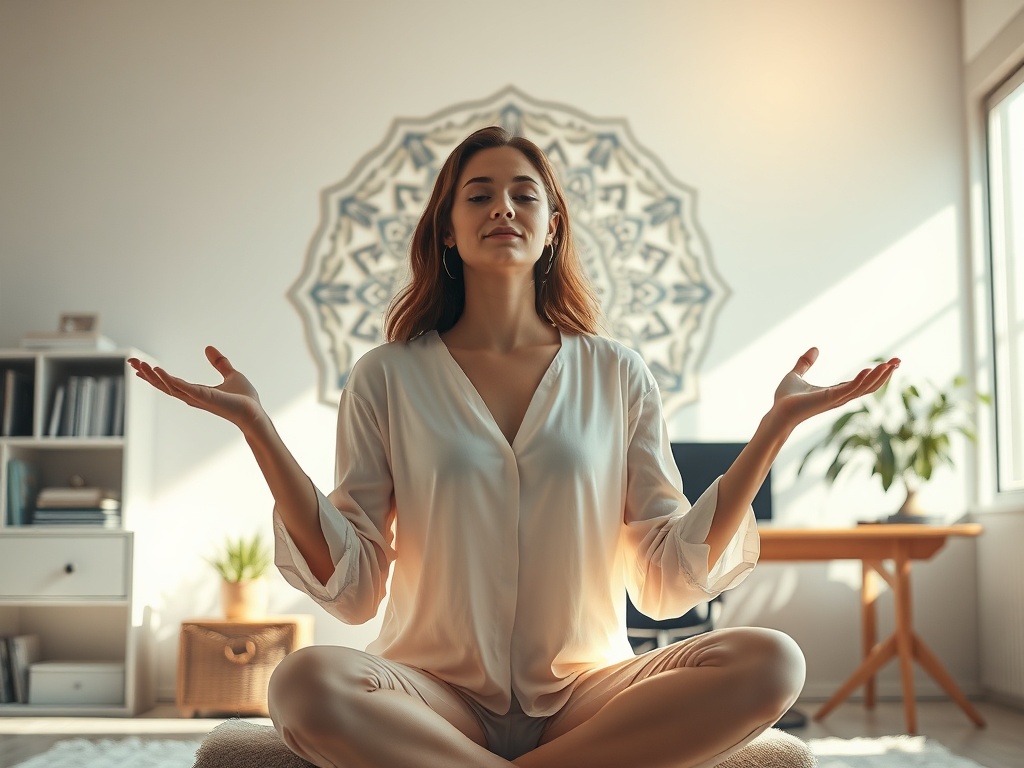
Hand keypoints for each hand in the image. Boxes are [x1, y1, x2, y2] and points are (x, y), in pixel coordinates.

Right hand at [127, 346, 264, 430]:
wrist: (255, 413)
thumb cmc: (245, 399)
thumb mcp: (231, 375)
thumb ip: (220, 363)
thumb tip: (208, 348)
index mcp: (196, 392)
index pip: (170, 382)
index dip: (154, 374)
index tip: (139, 365)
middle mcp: (192, 396)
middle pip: (164, 385)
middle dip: (147, 374)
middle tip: (131, 361)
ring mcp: (197, 398)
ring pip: (169, 386)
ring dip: (153, 375)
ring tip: (139, 364)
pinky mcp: (204, 397)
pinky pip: (183, 387)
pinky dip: (169, 379)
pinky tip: (157, 370)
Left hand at [772, 347, 898, 428]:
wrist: (777, 412)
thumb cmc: (785, 399)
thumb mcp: (796, 375)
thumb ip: (805, 363)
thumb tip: (814, 348)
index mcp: (835, 391)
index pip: (862, 382)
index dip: (876, 373)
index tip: (890, 362)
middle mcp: (840, 397)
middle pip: (869, 386)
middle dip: (885, 374)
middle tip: (899, 361)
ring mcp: (836, 399)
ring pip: (864, 388)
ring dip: (879, 376)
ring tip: (891, 364)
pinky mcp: (829, 399)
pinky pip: (850, 389)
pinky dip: (860, 380)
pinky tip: (870, 369)